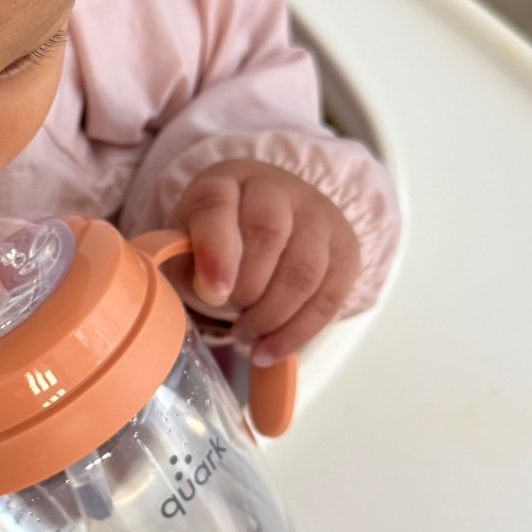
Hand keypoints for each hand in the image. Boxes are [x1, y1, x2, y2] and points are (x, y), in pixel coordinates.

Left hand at [175, 160, 360, 363]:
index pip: (218, 205)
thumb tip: (213, 291)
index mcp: (226, 180)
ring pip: (304, 270)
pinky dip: (297, 333)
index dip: (216, 249)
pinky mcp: (345, 251)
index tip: (213, 291)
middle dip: (246, 289)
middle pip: (269, 235)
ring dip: (271, 316)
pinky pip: (328, 298)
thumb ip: (188, 267)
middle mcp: (277, 188)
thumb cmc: (218, 244)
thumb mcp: (187, 248)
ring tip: (244, 337)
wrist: (268, 229)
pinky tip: (269, 351)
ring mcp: (318, 216)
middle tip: (228, 316)